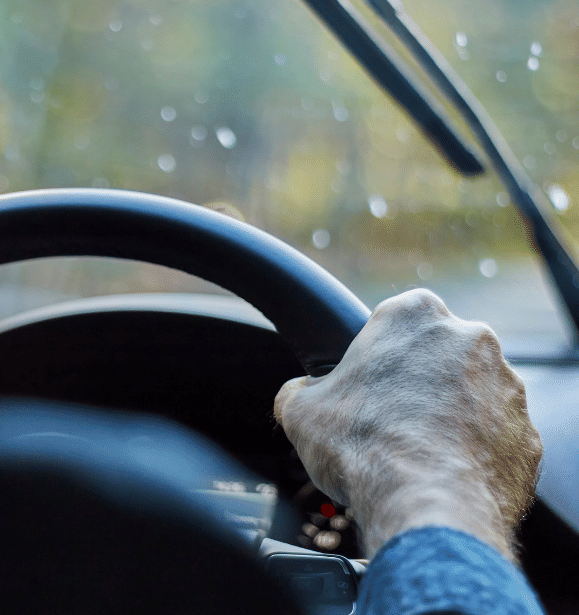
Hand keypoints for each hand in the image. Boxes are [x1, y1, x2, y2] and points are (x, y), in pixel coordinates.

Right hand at [274, 289, 541, 560]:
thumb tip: (297, 394)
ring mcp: (506, 388)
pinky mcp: (527, 435)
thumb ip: (299, 390)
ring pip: (471, 394)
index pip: (394, 318)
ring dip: (448, 415)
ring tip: (415, 452)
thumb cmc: (363, 448)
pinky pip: (494, 438)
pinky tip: (442, 473)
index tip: (367, 381)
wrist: (426, 509)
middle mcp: (470, 339)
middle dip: (417, 381)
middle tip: (388, 418)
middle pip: (437, 353)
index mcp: (414, 315)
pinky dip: (472, 452)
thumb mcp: (300, 411)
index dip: (377, 353)